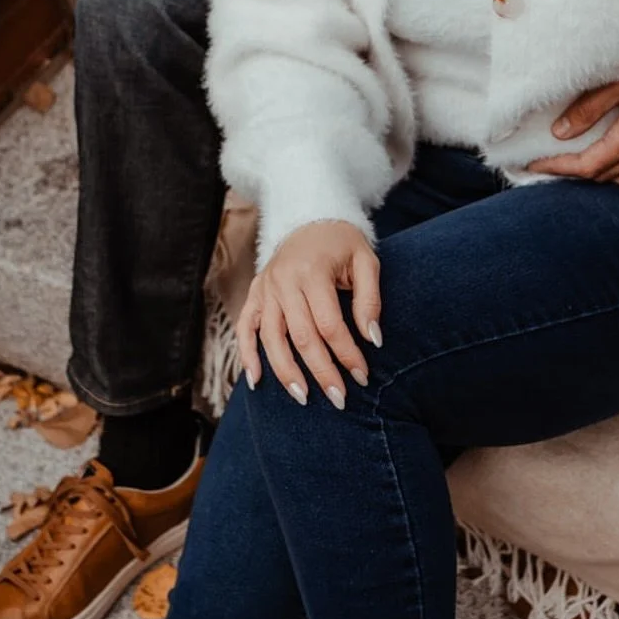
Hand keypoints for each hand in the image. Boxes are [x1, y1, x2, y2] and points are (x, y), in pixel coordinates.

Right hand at [238, 221, 382, 408]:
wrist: (310, 219)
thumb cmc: (342, 244)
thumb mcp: (366, 261)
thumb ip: (370, 299)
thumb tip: (373, 340)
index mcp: (312, 271)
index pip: (330, 324)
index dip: (347, 354)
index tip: (362, 376)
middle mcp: (284, 281)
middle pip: (301, 336)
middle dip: (321, 371)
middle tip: (339, 399)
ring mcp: (265, 289)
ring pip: (271, 338)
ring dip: (286, 372)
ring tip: (303, 398)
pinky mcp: (254, 294)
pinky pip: (245, 328)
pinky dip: (247, 355)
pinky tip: (256, 381)